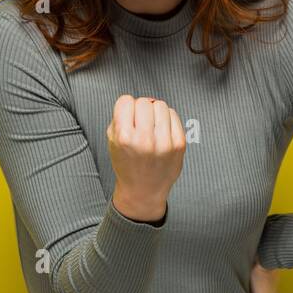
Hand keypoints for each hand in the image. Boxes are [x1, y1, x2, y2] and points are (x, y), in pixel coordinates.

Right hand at [107, 95, 186, 218]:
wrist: (143, 191)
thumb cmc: (127, 164)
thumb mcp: (112, 142)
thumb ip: (119, 118)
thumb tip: (137, 101)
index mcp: (124, 138)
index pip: (126, 101)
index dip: (125, 108)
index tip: (127, 116)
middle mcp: (144, 140)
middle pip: (144, 102)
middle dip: (140, 109)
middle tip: (140, 122)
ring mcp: (164, 142)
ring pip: (160, 105)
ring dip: (154, 112)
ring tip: (151, 126)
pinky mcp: (179, 144)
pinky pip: (174, 115)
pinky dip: (167, 119)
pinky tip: (161, 130)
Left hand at [250, 256, 292, 292]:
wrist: (257, 253)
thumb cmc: (258, 277)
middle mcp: (273, 284)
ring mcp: (267, 273)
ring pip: (271, 282)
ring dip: (269, 287)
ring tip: (263, 292)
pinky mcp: (258, 264)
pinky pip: (262, 271)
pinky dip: (259, 275)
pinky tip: (250, 274)